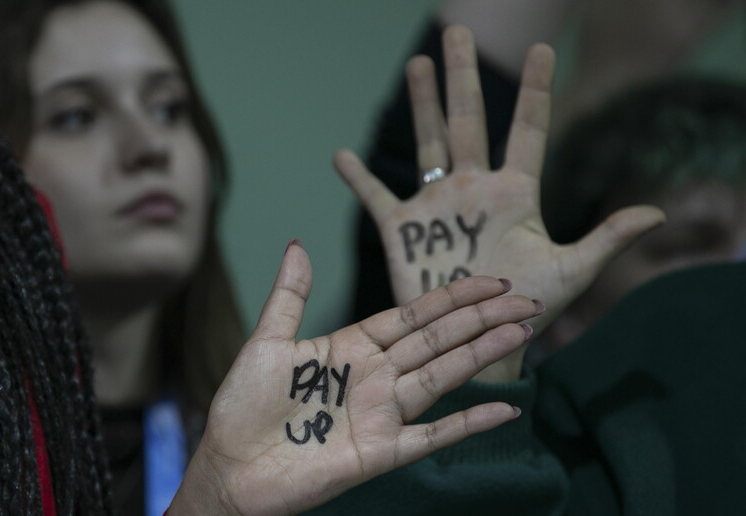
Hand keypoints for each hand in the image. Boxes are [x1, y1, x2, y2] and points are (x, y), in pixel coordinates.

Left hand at [168, 240, 541, 514]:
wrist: (229, 469)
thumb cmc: (243, 407)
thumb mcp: (267, 342)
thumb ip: (290, 295)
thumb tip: (296, 243)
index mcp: (354, 345)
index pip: (414, 315)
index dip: (454, 298)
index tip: (492, 282)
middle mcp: (376, 375)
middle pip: (439, 340)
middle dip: (483, 320)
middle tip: (528, 301)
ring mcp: (382, 413)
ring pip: (444, 376)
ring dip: (483, 355)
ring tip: (523, 332)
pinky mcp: (381, 451)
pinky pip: (433, 434)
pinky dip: (469, 422)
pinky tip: (505, 409)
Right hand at [333, 26, 664, 380]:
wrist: (480, 340)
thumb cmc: (527, 309)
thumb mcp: (572, 272)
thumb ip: (607, 239)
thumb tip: (660, 214)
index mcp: (514, 194)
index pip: (528, 130)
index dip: (536, 90)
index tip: (542, 49)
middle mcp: (474, 189)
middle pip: (468, 122)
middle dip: (462, 78)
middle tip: (456, 32)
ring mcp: (436, 206)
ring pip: (427, 145)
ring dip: (421, 106)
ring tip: (419, 65)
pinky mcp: (402, 230)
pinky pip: (375, 197)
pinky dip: (357, 179)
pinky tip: (341, 156)